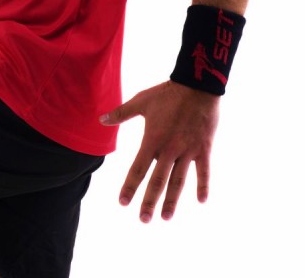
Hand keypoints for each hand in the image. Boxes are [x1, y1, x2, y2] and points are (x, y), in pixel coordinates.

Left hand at [100, 81, 219, 222]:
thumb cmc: (166, 93)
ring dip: (172, 200)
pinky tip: (201, 201)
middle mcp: (169, 149)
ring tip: (166, 217)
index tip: (123, 203)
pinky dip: (203, 185)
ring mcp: (188, 150)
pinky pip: (204, 171)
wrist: (196, 85)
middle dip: (149, 202)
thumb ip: (121, 113)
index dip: (130, 186)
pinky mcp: (204, 148)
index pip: (138, 168)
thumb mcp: (141, 101)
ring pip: (179, 181)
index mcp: (152, 139)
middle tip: (143, 220)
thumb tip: (101, 120)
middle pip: (158, 181)